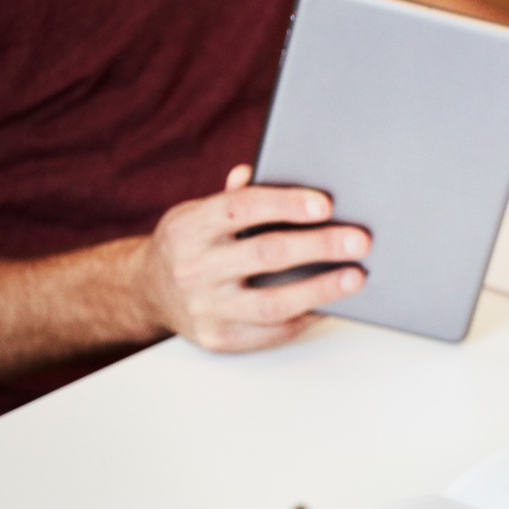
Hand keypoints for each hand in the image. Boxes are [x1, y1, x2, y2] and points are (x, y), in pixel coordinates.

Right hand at [138, 165, 371, 352]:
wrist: (149, 293)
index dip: (285, 204)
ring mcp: (206, 308)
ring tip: (356, 277)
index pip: (240, 209)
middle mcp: (194, 269)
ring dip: (321, 289)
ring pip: (273, 302)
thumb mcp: (198, 213)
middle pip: (265, 255)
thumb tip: (267, 169)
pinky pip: (273, 331)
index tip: (326, 204)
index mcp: (188, 228)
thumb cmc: (189, 246)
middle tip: (359, 240)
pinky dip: (307, 317)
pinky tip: (332, 303)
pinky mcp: (221, 339)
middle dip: (318, 246)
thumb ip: (235, 196)